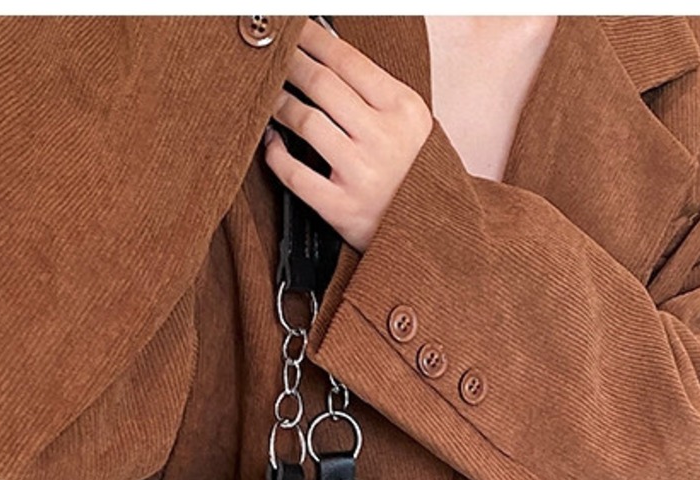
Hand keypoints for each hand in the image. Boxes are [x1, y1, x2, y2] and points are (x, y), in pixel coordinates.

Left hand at [262, 19, 432, 253]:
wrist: (430, 231)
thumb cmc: (414, 173)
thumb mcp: (411, 124)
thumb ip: (376, 94)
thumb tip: (327, 56)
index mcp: (403, 109)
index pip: (348, 60)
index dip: (313, 39)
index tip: (293, 28)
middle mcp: (383, 137)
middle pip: (322, 84)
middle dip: (290, 63)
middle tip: (273, 57)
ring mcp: (361, 173)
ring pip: (306, 122)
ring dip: (279, 104)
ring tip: (269, 98)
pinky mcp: (342, 208)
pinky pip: (295, 174)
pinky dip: (275, 155)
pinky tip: (271, 143)